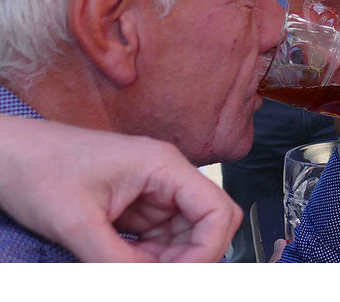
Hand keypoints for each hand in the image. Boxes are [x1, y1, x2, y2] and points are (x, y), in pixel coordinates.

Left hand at [0, 118, 240, 261]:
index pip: (216, 210)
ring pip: (186, 236)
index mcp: (163, 166)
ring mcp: (152, 191)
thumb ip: (117, 262)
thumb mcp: (77, 224)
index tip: (180, 279)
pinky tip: (126, 269)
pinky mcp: (136, 206)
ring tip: (132, 275)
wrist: (7, 155)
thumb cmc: (38, 170)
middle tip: (161, 282)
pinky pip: (160, 240)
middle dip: (193, 258)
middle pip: (209, 223)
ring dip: (169, 263)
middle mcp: (166, 177)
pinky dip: (150, 261)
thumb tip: (149, 287)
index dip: (208, 250)